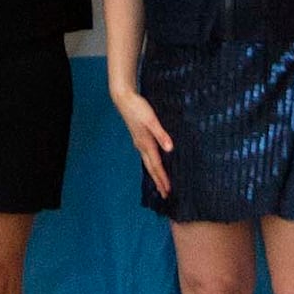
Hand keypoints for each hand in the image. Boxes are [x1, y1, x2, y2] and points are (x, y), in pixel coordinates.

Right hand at [109, 72, 174, 192]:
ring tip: (160, 183)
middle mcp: (141, 146)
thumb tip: (170, 149)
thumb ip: (161, 134)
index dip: (162, 178)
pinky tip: (153, 162)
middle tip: (165, 194)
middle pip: (151, 167)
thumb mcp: (152, 120)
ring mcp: (139, 142)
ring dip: (155, 174)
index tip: (167, 190)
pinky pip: (146, 156)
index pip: (156, 165)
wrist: (123, 99)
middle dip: (158, 181)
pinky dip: (151, 164)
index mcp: (146, 144)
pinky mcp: (138, 138)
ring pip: (148, 162)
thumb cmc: (138, 108)